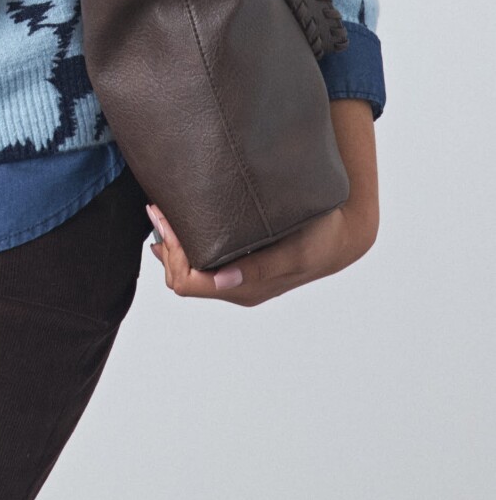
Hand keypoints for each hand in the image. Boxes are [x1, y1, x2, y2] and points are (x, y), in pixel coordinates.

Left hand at [146, 97, 379, 307]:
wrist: (342, 237)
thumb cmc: (320, 241)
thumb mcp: (294, 252)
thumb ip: (259, 268)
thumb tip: (221, 281)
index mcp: (245, 289)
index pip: (187, 283)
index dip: (171, 252)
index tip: (166, 218)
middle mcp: (236, 289)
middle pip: (181, 278)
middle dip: (166, 246)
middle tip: (158, 210)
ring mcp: (236, 280)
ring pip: (188, 273)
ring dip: (172, 245)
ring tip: (163, 214)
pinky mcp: (240, 267)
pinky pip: (201, 264)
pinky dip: (185, 245)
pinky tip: (180, 225)